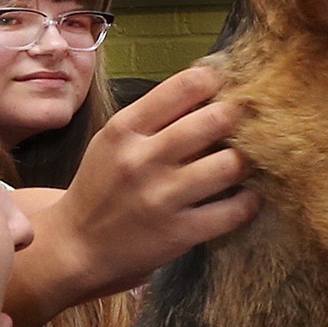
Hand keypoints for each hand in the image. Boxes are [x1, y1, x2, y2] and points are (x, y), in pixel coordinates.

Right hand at [43, 60, 254, 301]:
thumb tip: (209, 88)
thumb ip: (155, 116)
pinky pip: (234, 211)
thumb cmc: (102, 185)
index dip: (216, 81)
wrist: (78, 244)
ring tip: (245, 161)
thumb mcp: (114, 140)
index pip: (184, 87)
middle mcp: (143, 159)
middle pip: (215, 120)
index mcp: (126, 129)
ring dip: (247, 160)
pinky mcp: (179, 233)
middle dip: (239, 117)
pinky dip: (249, 201)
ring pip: (230, 165)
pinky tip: (246, 196)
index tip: (226, 87)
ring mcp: (162, 197)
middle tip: (247, 123)